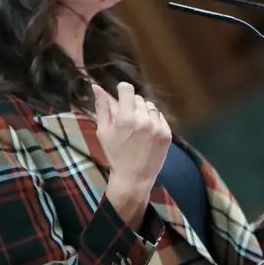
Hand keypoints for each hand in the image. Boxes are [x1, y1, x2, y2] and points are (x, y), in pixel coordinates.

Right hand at [93, 82, 170, 227]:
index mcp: (125, 118)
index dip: (122, 90)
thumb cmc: (115, 154)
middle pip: (138, 98)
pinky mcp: (167, 134)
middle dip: (131, 104)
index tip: (120, 95)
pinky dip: (153, 120)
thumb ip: (102, 107)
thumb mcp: (103, 131)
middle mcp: (143, 120)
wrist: (134, 178)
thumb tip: (96, 86)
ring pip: (150, 106)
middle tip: (127, 119)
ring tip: (138, 126)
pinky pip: (160, 116)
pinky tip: (147, 132)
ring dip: (143, 111)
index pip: (127, 89)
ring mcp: (157, 127)